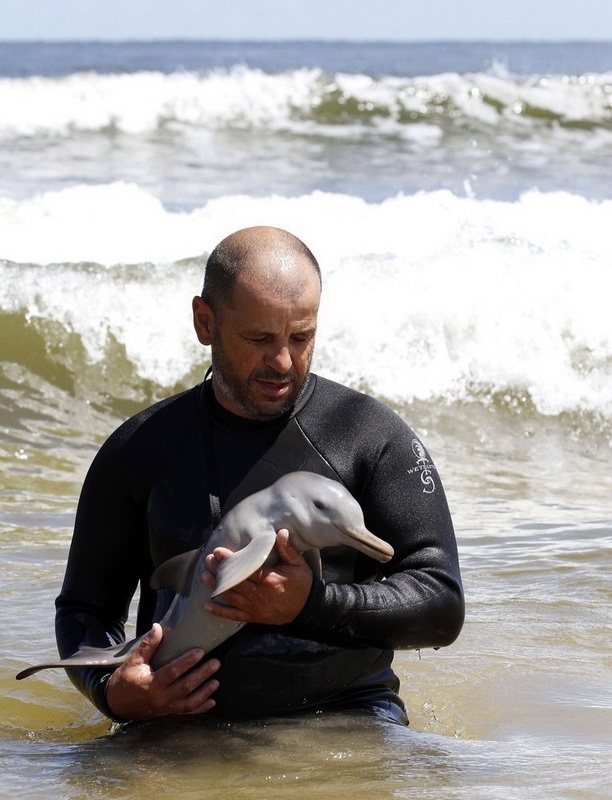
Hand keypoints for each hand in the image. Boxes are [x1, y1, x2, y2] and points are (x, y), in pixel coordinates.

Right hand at [105, 623, 219, 720]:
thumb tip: (157, 627)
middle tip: (216, 663)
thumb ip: (148, 645)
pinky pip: (186, 713)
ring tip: (216, 681)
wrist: (117, 704)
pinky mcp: (167, 713)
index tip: (200, 652)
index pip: (173, 672)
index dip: (187, 662)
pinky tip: (212, 702)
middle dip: (202, 675)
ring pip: (189, 702)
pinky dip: (200, 708)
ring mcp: (165, 708)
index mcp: (151, 683)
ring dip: (204, 692)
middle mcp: (160, 698)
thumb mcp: (134, 661)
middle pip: (185, 687)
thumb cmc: (126, 679)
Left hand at [203, 529, 312, 624]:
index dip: (230, 560)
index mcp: (269, 580)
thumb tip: (281, 532)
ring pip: (230, 597)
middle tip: (208, 560)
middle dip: (219, 570)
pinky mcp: (253, 617)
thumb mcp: (298, 564)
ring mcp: (255, 608)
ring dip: (216, 587)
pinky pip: (233, 616)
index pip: (245, 569)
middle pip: (234, 582)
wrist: (307, 609)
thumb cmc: (302, 584)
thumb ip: (288, 549)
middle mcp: (259, 595)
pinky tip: (207, 606)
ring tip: (205, 576)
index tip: (218, 551)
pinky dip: (220, 611)